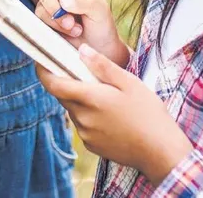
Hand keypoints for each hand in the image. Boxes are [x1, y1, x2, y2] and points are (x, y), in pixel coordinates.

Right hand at [34, 0, 127, 64]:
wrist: (98, 50)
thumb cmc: (101, 26)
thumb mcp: (100, 11)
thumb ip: (86, 0)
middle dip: (54, 6)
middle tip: (70, 21)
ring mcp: (50, 6)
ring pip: (40, 7)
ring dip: (56, 21)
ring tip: (76, 30)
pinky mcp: (44, 22)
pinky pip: (38, 22)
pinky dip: (53, 29)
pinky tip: (68, 34)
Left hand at [37, 45, 193, 185]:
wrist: (160, 151)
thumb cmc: (148, 113)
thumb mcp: (129, 83)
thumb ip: (102, 66)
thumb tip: (81, 50)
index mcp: (89, 99)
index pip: (53, 84)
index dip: (43, 71)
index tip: (42, 60)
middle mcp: (82, 118)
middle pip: (64, 96)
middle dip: (69, 83)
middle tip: (86, 73)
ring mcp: (86, 134)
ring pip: (74, 110)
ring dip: (82, 100)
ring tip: (107, 96)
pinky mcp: (92, 145)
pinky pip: (83, 125)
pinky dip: (90, 116)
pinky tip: (111, 115)